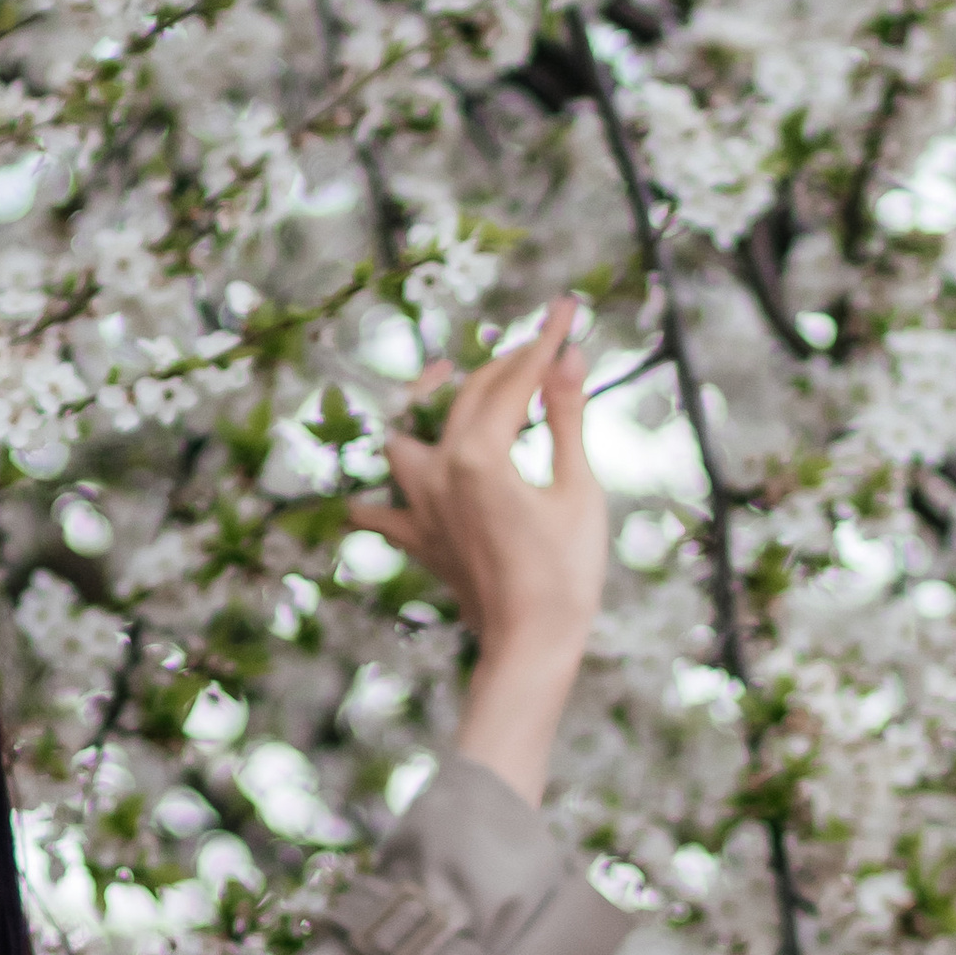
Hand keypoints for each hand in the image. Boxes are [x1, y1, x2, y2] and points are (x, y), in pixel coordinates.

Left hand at [348, 298, 607, 804]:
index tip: (565, 308)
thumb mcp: (577, 489)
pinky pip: (378, 511)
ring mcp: (420, 509)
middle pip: (466, 398)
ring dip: (424, 408)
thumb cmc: (565, 575)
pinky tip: (383, 487)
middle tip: (543, 349)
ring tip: (446, 383)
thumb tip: (566, 356)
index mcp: (478, 457)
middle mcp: (437, 475)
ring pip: (402, 440)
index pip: (513, 380)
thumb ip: (564, 417)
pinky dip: (378, 495)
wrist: (532, 647)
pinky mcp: (418, 541)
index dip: (543, 341)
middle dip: (506, 367)